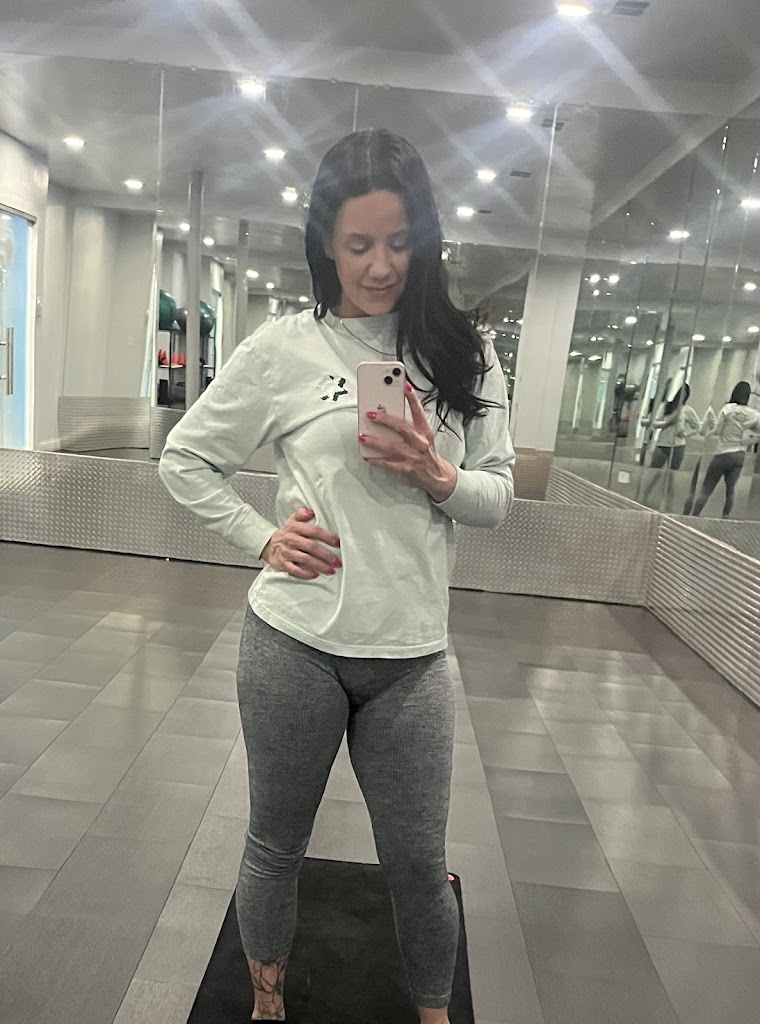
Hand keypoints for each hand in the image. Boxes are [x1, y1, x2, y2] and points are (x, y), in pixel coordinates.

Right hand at [261, 508, 341, 580]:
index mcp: (295, 528)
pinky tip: (315, 575)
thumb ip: (301, 514)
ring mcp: (286, 552)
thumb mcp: (292, 520)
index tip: (337, 543)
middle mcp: (291, 539)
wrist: (268, 545)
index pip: (314, 531)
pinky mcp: (282, 563)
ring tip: (331, 570)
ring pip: (305, 559)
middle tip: (337, 562)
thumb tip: (311, 511)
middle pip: (311, 546)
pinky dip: (305, 573)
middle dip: (326, 555)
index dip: (327, 537)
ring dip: (320, 566)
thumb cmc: (286, 534)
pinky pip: (295, 570)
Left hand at [359, 382, 457, 501]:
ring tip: (362, 436)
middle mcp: (420, 442)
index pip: (418, 411)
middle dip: (385, 420)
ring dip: (376, 441)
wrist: (437, 475)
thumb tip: (388, 413)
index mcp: (424, 431)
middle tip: (371, 414)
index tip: (405, 386)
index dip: (412, 398)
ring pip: (392, 447)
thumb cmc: (427, 453)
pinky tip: (368, 457)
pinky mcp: (408, 468)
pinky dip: (378, 461)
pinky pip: (389, 464)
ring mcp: (413, 456)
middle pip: (402, 428)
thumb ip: (410, 424)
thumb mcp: (424, 435)